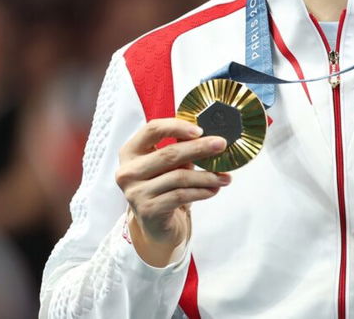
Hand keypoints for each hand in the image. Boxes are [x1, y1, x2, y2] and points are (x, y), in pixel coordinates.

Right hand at [115, 118, 229, 265]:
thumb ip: (181, 148)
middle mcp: (128, 171)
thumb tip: (211, 137)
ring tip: (224, 177)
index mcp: (131, 152)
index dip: (177, 127)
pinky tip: (213, 190)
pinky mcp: (148, 210)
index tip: (200, 130)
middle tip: (221, 145)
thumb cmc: (163, 188)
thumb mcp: (169, 165)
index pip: (152, 129)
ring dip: (206, 176)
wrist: (156, 225)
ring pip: (178, 177)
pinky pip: (180, 195)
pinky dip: (201, 191)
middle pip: (168, 153)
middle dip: (199, 148)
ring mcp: (136, 192)